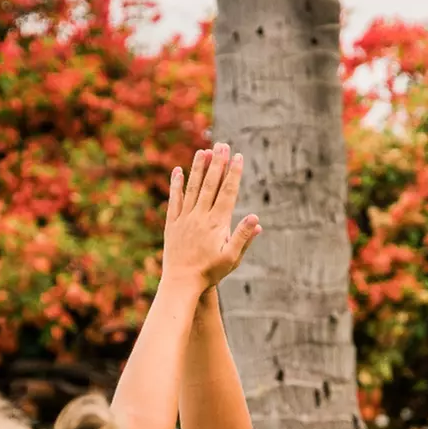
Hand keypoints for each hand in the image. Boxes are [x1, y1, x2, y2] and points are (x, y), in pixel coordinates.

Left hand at [163, 143, 260, 292]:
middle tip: (223, 145)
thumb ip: (243, 237)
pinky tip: (178, 171)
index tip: (238, 156)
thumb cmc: (210, 272)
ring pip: (192, 188)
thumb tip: (255, 218)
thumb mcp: (232, 258)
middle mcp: (200, 216)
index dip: (234, 173)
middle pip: (210, 184)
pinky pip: (174, 200)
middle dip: (218, 163)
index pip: (228, 192)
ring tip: (204, 151)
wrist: (181, 283)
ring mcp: (184, 218)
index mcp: (217, 223)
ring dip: (198, 168)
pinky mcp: (172, 223)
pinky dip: (177, 185)